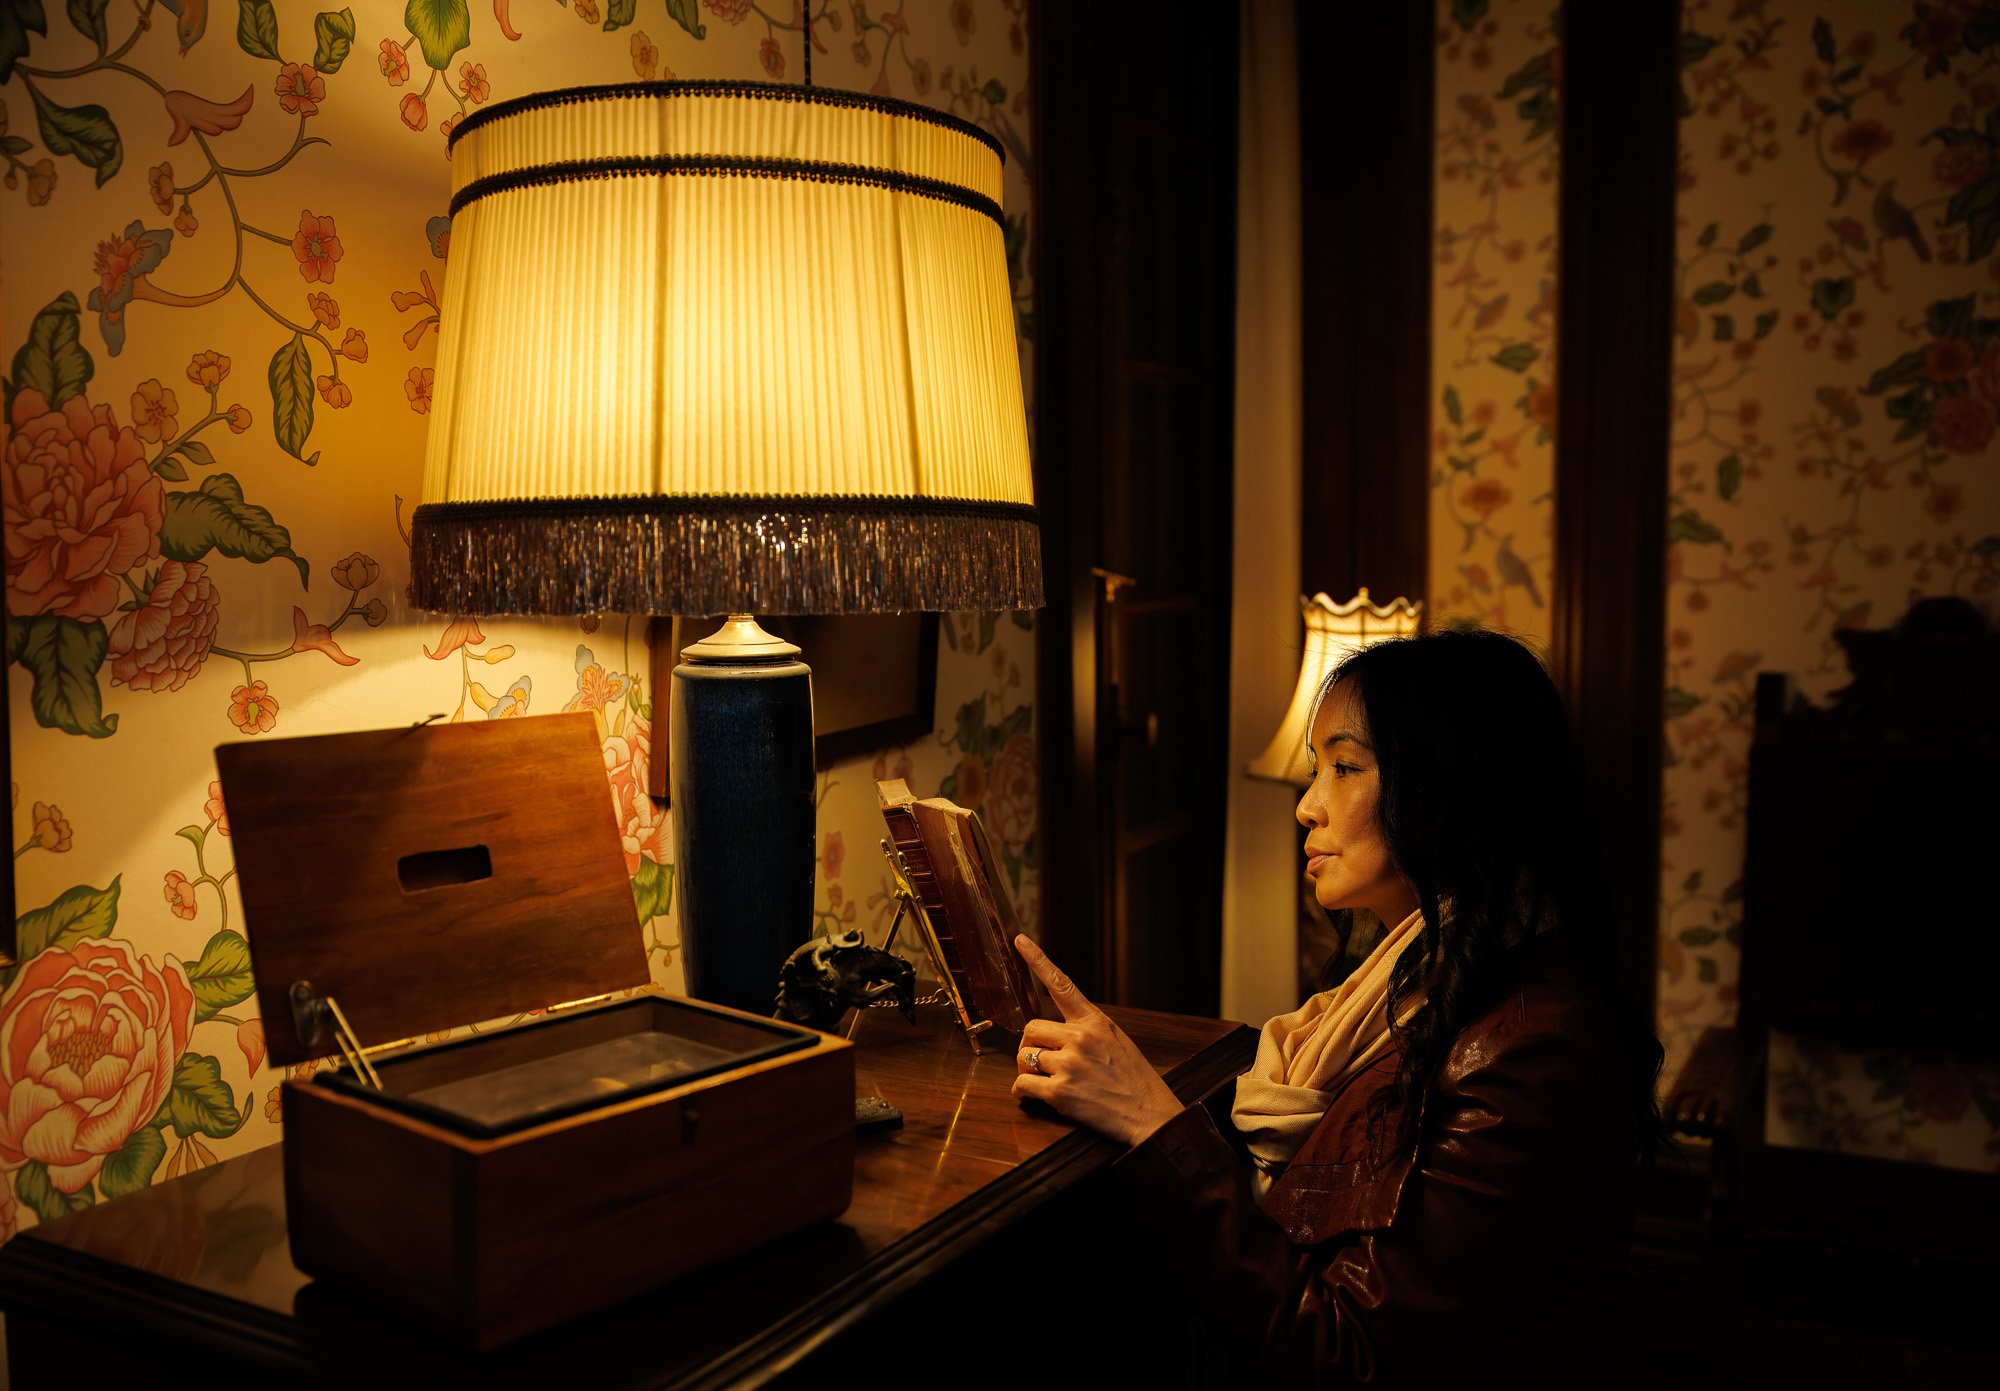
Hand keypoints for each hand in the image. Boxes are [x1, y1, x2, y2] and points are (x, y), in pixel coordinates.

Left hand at [1009, 934, 1185, 1145]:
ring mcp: (1070, 1064)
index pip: (1061, 984)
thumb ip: (1086, 1029)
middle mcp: (1081, 1037)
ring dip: (1029, 1071)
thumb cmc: (1134, 1079)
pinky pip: (1023, 1084)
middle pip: (1032, 1028)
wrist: (1150, 1114)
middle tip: (1038, 1061)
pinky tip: (1031, 1095)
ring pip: (1026, 1057)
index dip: (1038, 960)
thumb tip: (1055, 1032)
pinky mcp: (1061, 1092)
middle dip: (1030, 1045)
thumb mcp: (1116, 1040)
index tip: (1020, 940)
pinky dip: (1022, 1092)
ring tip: (1046, 1081)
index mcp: (1095, 1021)